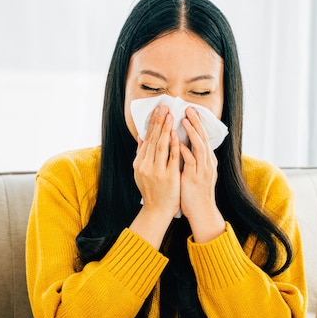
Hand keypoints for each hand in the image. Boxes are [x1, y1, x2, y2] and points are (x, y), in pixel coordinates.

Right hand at [130, 105, 180, 248]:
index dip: (153, 124)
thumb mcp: (141, 172)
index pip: (147, 139)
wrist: (157, 210)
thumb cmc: (152, 190)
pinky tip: (176, 134)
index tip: (158, 111)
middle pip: (154, 139)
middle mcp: (146, 165)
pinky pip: (172, 157)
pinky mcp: (168, 176)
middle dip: (159, 122)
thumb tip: (141, 137)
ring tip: (170, 116)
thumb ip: (141, 154)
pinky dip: (174, 145)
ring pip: (162, 146)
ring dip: (166, 129)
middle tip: (164, 107)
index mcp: (139, 163)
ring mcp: (157, 171)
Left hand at [180, 107, 224, 242]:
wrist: (200, 211)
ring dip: (192, 132)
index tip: (191, 111)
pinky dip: (185, 150)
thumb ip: (189, 157)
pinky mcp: (195, 177)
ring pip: (199, 146)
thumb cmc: (194, 191)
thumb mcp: (194, 171)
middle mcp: (208, 163)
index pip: (203, 137)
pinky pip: (191, 161)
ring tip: (184, 120)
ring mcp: (203, 170)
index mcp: (207, 160)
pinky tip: (178, 142)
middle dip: (196, 122)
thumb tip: (181, 144)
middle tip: (189, 109)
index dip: (197, 124)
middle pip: (203, 138)